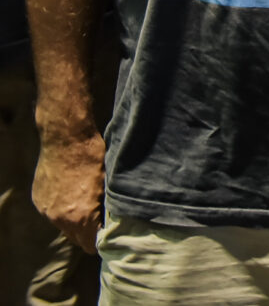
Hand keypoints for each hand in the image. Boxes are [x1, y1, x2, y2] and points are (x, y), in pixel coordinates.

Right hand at [32, 133, 104, 253]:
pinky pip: (53, 212)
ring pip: (63, 225)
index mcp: (80, 217)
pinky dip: (63, 208)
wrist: (65, 138)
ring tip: (87, 203)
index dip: (102, 242)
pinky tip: (73, 193)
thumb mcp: (108, 183)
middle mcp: (59, 218)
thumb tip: (115, 220)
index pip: (91, 245)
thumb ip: (108, 207)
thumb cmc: (93, 157)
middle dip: (89, 232)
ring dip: (75, 219)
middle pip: (76, 238)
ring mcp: (46, 210)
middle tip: (101, 220)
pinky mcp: (38, 200)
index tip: (110, 236)